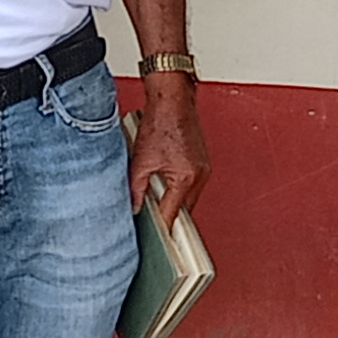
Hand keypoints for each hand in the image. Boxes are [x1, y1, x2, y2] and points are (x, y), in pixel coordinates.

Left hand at [129, 82, 208, 226]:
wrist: (173, 99)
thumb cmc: (160, 121)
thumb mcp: (141, 159)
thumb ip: (135, 188)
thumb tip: (133, 206)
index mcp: (185, 177)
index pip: (172, 214)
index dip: (162, 228)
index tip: (155, 239)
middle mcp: (199, 175)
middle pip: (183, 210)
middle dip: (168, 214)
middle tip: (150, 218)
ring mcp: (204, 169)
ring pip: (188, 198)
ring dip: (173, 200)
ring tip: (155, 195)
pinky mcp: (202, 163)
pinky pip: (191, 185)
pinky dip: (178, 188)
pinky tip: (164, 180)